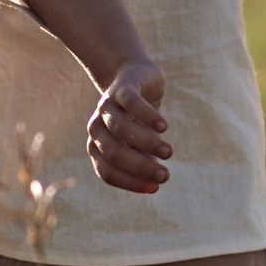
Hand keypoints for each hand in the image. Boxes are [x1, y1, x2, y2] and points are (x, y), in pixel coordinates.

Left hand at [88, 57, 170, 192]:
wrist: (135, 77)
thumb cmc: (137, 118)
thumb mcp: (141, 144)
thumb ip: (144, 161)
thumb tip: (154, 184)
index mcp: (98, 146)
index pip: (106, 171)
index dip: (129, 182)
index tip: (155, 188)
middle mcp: (96, 128)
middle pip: (113, 152)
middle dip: (139, 167)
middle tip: (165, 175)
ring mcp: (106, 106)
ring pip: (120, 129)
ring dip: (146, 143)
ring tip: (169, 152)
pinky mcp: (122, 88)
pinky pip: (131, 102)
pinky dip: (146, 116)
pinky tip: (163, 127)